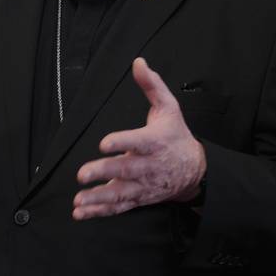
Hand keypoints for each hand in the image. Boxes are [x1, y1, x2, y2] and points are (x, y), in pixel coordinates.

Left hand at [72, 57, 205, 219]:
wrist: (197, 171)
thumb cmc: (177, 136)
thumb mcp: (170, 108)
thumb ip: (152, 86)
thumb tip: (139, 63)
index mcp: (155, 142)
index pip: (138, 142)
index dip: (121, 142)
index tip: (104, 143)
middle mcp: (149, 166)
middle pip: (126, 171)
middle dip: (104, 173)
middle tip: (83, 174)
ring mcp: (143, 185)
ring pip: (121, 194)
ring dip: (98, 198)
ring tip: (79, 200)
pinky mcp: (139, 198)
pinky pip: (119, 207)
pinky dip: (99, 212)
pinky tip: (81, 212)